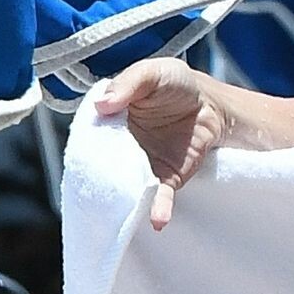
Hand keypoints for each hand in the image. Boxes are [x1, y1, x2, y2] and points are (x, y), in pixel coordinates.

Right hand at [95, 59, 229, 230]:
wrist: (211, 104)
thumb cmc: (175, 83)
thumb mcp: (151, 72)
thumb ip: (128, 84)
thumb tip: (102, 105)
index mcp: (110, 120)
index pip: (91, 135)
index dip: (86, 146)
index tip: (82, 156)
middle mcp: (120, 147)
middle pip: (104, 166)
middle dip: (99, 180)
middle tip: (95, 190)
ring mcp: (142, 166)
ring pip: (127, 187)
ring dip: (125, 201)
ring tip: (122, 212)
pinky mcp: (165, 180)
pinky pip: (159, 198)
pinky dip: (158, 209)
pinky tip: (158, 221)